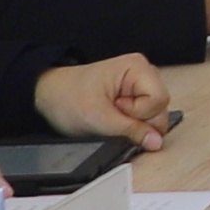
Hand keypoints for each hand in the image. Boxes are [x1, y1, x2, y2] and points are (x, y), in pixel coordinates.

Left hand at [41, 55, 181, 149]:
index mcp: (137, 67)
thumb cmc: (68, 97)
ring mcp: (140, 84)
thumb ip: (131, 131)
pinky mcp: (135, 95)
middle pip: (160, 107)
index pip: (159, 100)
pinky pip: (146, 115)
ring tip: (111, 115)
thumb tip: (156, 142)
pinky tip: (115, 117)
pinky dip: (131, 122)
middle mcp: (143, 73)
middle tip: (112, 115)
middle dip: (138, 120)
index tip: (117, 111)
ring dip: (134, 123)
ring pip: (155, 113)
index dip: (140, 113)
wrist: (49, 95)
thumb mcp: (99, 119)